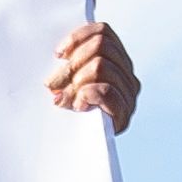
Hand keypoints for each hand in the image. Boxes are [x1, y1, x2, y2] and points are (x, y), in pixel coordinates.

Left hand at [47, 18, 138, 135]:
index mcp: (115, 59)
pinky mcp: (123, 113)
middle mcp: (126, 73)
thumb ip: (66, 60)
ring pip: (100, 66)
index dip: (77, 38)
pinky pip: (105, 91)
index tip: (57, 54)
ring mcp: (128, 93)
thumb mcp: (65, 78)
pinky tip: (77, 105)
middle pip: (101, 46)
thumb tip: (58, 52)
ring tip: (63, 98)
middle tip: (53, 83)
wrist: (74, 150)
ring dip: (76, 81)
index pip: (103, 31)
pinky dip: (87, 94)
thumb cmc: (66, 107)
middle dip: (72, 63)